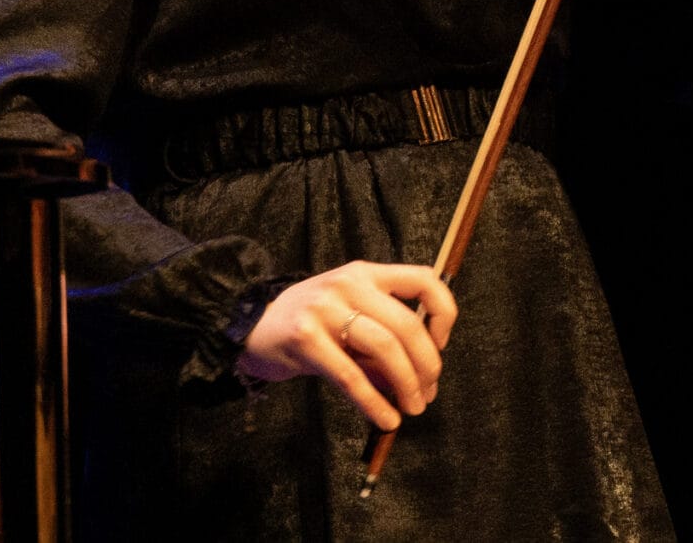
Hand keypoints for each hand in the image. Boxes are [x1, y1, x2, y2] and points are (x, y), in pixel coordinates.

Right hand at [239, 260, 457, 430]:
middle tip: (428, 393)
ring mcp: (325, 308)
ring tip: (412, 408)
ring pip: (384, 347)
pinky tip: (386, 418)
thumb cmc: (310, 324)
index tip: (441, 345)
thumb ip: (384, 340)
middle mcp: (349, 284)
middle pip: (407, 324)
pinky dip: (373, 402)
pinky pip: (349, 375)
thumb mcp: (349, 318)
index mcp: (367, 274)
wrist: (249, 325)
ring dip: (406, 384)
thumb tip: (422, 380)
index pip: (424, 280)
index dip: (443, 314)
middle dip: (427, 364)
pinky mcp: (305, 337)